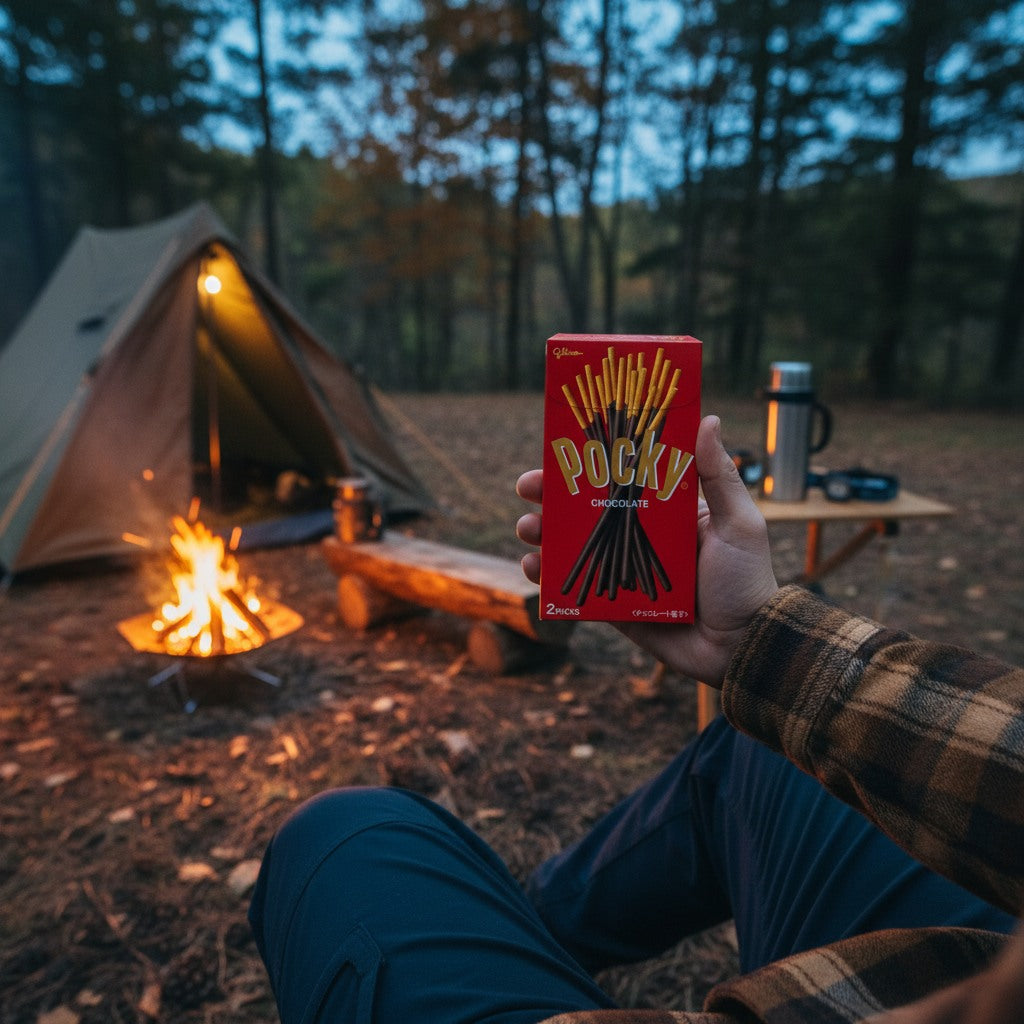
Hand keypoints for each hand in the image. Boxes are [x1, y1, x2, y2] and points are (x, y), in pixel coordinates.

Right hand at [516, 415, 777, 685]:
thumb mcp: (738, 523)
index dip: (586, 465)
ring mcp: (623, 571)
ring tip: (528, 530)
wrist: (743, 646)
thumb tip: (708, 420)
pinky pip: (575, 588)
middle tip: (528, 488)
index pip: (618, 479)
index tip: (557, 450)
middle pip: (586, 510)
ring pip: (574, 546)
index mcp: (665, 513)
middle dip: (551, 498)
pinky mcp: (615, 605)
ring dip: (544, 534)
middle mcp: (640, 538)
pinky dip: (550, 578)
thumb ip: (719, 476)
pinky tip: (534, 568)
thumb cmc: (747, 580)